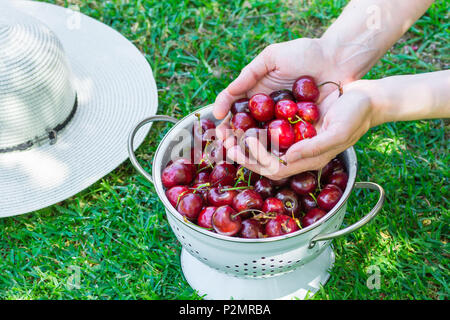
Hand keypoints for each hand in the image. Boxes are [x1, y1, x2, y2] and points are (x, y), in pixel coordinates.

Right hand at [213, 38, 338, 140]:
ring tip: (241, 152)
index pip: (236, 114)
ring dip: (250, 149)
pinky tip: (265, 154)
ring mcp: (285, 124)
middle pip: (246, 132)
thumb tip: (227, 96)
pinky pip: (287, 144)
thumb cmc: (303, 53)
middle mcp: (268, 114)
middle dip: (234, 140)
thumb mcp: (271, 58)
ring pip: (263, 142)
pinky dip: (275, 150)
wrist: (335, 59)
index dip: (226, 123)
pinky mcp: (302, 132)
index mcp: (257, 97)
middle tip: (227, 144)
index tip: (219, 129)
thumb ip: (248, 74)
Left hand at [224, 81, 375, 179]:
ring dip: (243, 143)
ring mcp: (294, 141)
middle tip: (224, 143)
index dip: (256, 160)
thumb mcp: (338, 132)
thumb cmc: (356, 115)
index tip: (244, 142)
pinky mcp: (293, 127)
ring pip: (262, 148)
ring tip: (226, 133)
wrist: (367, 98)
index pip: (275, 168)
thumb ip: (313, 148)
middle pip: (263, 162)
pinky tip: (242, 119)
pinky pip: (269, 132)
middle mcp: (297, 154)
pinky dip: (253, 128)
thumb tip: (287, 158)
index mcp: (307, 159)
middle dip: (242, 155)